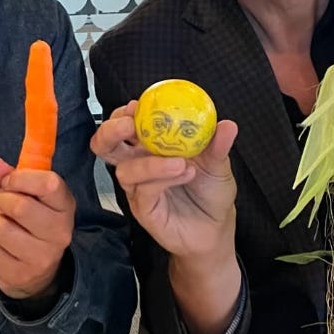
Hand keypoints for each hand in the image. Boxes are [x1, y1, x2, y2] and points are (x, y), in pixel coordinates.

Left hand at [0, 156, 75, 299]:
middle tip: (2, 203)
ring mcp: (42, 257)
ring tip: (3, 224)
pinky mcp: (21, 275)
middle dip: (1, 200)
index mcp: (65, 206)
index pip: (49, 184)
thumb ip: (10, 176)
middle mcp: (60, 233)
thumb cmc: (31, 222)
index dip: (21, 178)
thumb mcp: (28, 195)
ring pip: (0, 228)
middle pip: (20, 207)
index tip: (9, 181)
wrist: (38, 271)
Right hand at [90, 101, 238, 258]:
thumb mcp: (217, 163)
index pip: (124, 125)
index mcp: (149, 147)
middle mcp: (138, 165)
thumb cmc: (210, 192)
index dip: (122, 114)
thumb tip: (227, 125)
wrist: (216, 228)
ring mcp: (138, 188)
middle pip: (106, 145)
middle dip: (111, 131)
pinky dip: (162, 179)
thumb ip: (217, 145)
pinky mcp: (143, 210)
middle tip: (130, 125)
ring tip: (181, 162)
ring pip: (125, 170)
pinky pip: (144, 191)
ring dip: (150, 162)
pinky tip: (184, 174)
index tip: (135, 105)